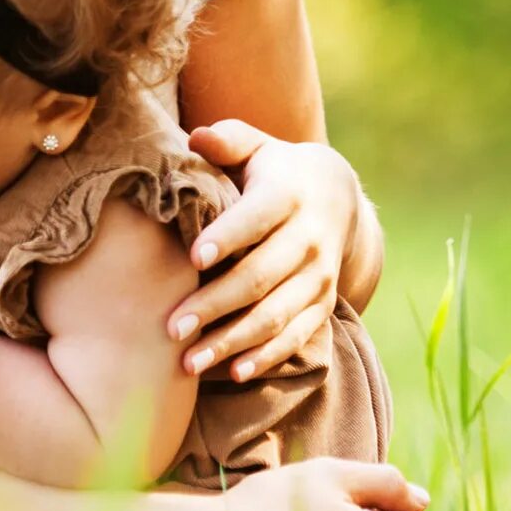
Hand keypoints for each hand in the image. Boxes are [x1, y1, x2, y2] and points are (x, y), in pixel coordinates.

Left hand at [173, 122, 363, 381]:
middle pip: (260, 277)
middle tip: (171, 328)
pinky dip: (267, 357)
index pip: (257, 217)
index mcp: (289, 195)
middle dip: (215, 305)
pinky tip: (234, 372)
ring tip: (189, 362)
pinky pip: (297, 336)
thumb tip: (198, 138)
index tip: (194, 256)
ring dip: (233, 341)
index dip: (228, 236)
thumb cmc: (276, 171)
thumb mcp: (258, 148)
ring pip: (276, 315)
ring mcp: (319, 276)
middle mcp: (309, 238)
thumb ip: (229, 140)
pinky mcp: (323, 304)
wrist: (339, 197)